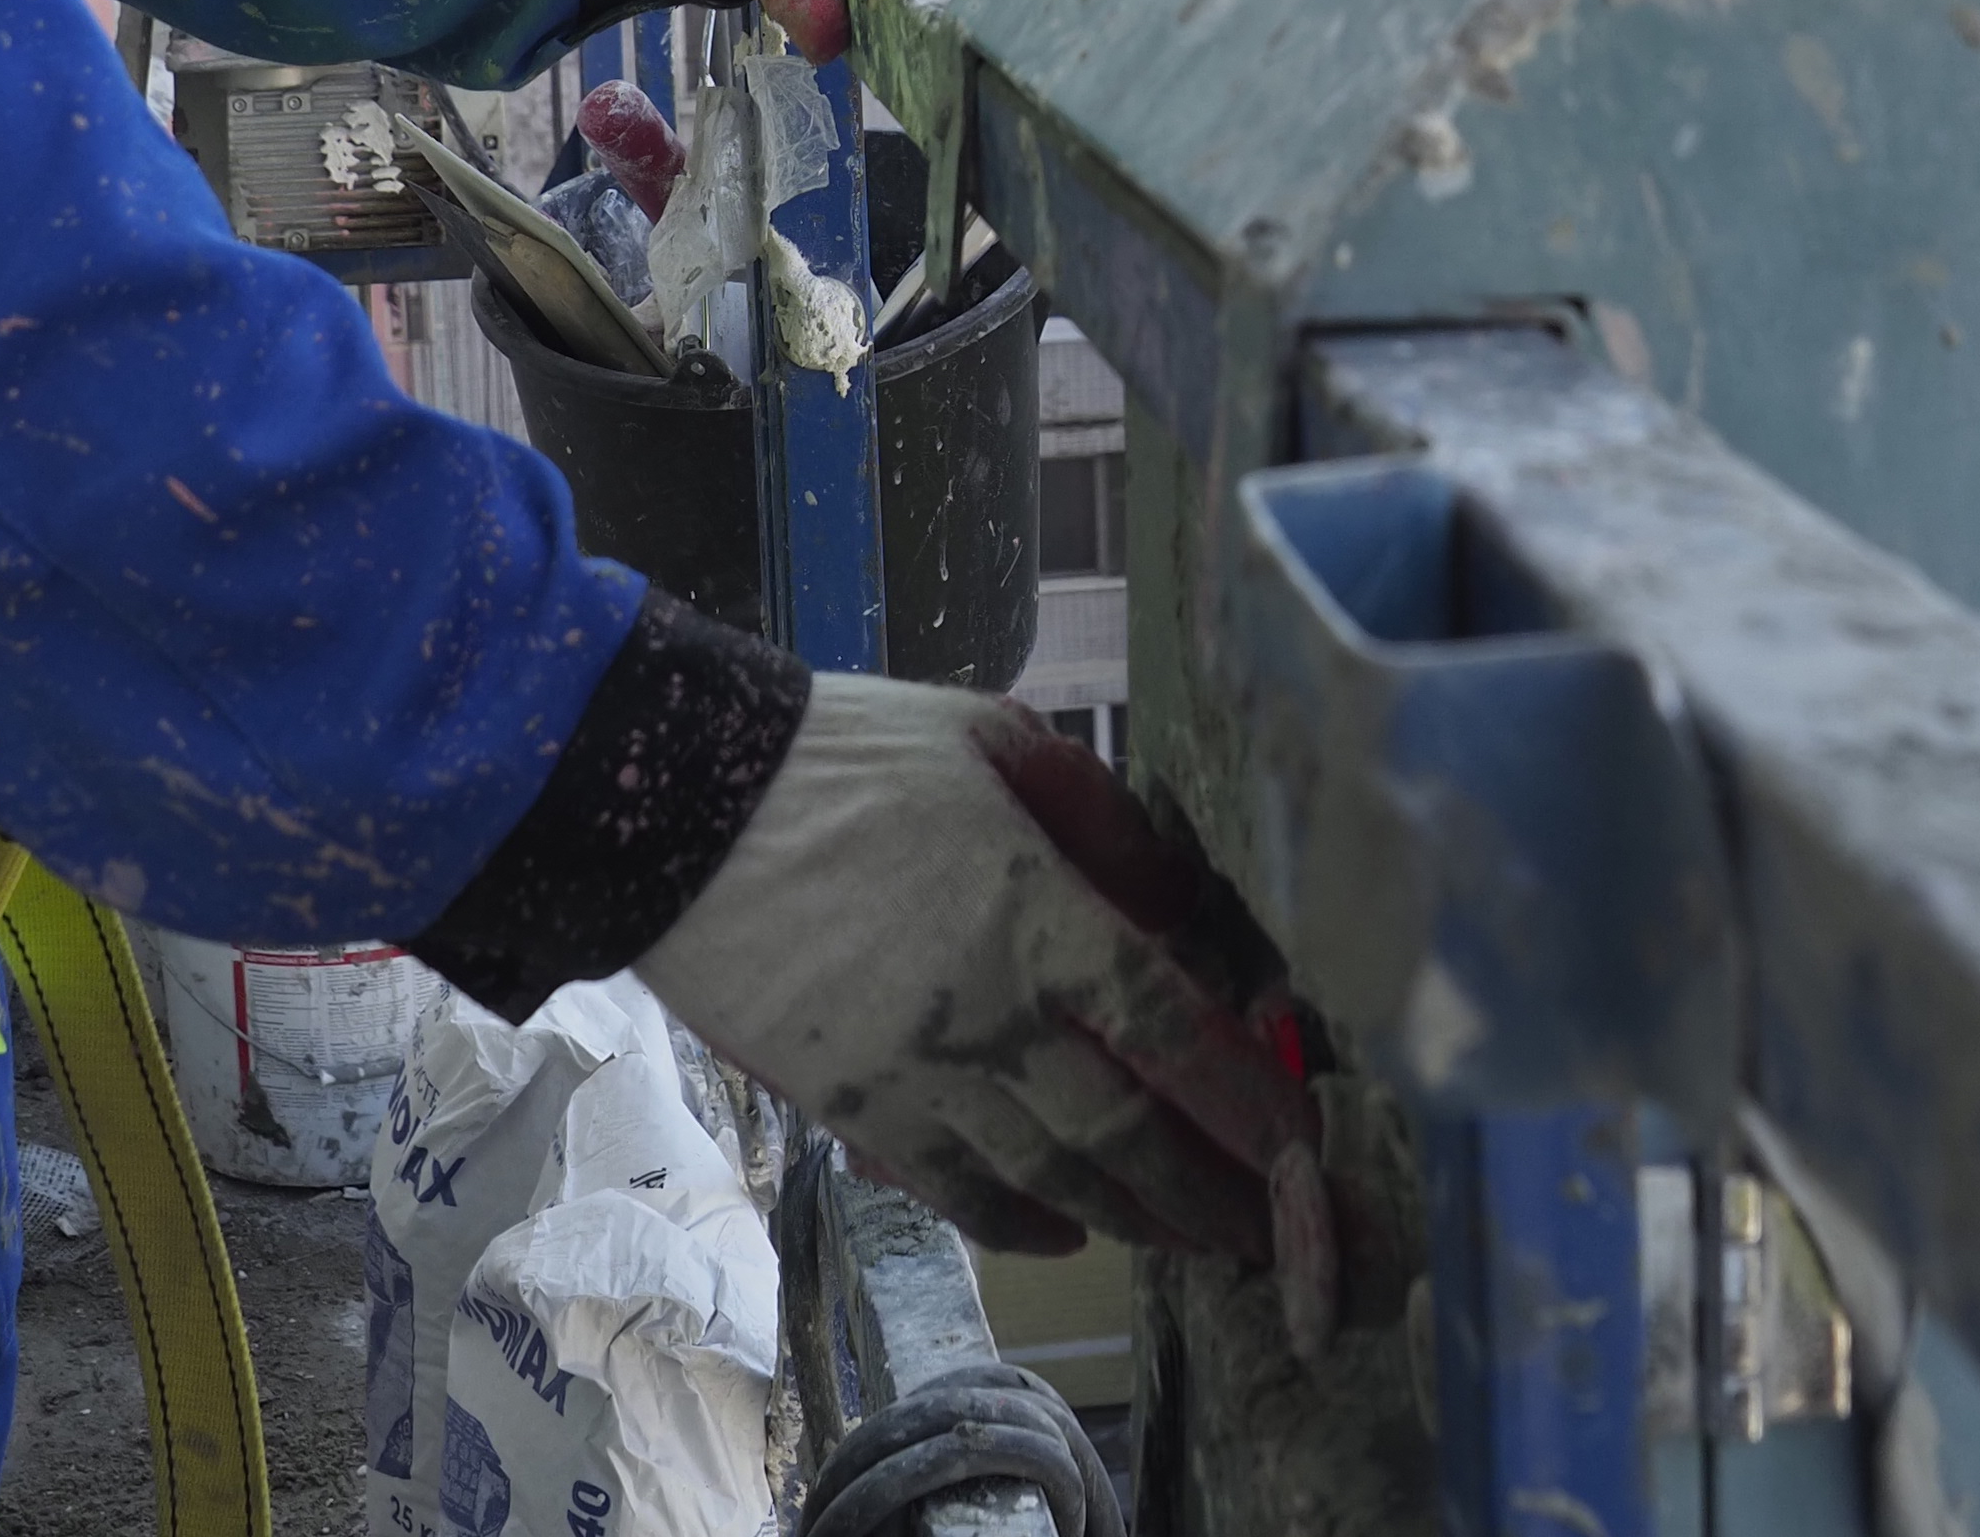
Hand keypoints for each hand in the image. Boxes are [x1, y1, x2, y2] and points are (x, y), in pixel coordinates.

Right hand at [634, 675, 1305, 1261]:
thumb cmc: (843, 755)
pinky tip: (1069, 1228)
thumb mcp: (992, 740)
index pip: (1173, 1032)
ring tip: (1192, 1239)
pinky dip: (1024, 1223)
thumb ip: (1096, 818)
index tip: (1302, 1150)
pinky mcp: (853, 1110)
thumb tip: (1170, 901)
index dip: (1246, 1104)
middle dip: (1211, 1196)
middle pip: (1128, 1135)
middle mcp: (992, 1016)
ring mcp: (919, 1077)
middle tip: (1272, 1233)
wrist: (677, 808)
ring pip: (1053, 1180)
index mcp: (1037, 914)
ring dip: (1134, 1220)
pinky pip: (957, 1193)